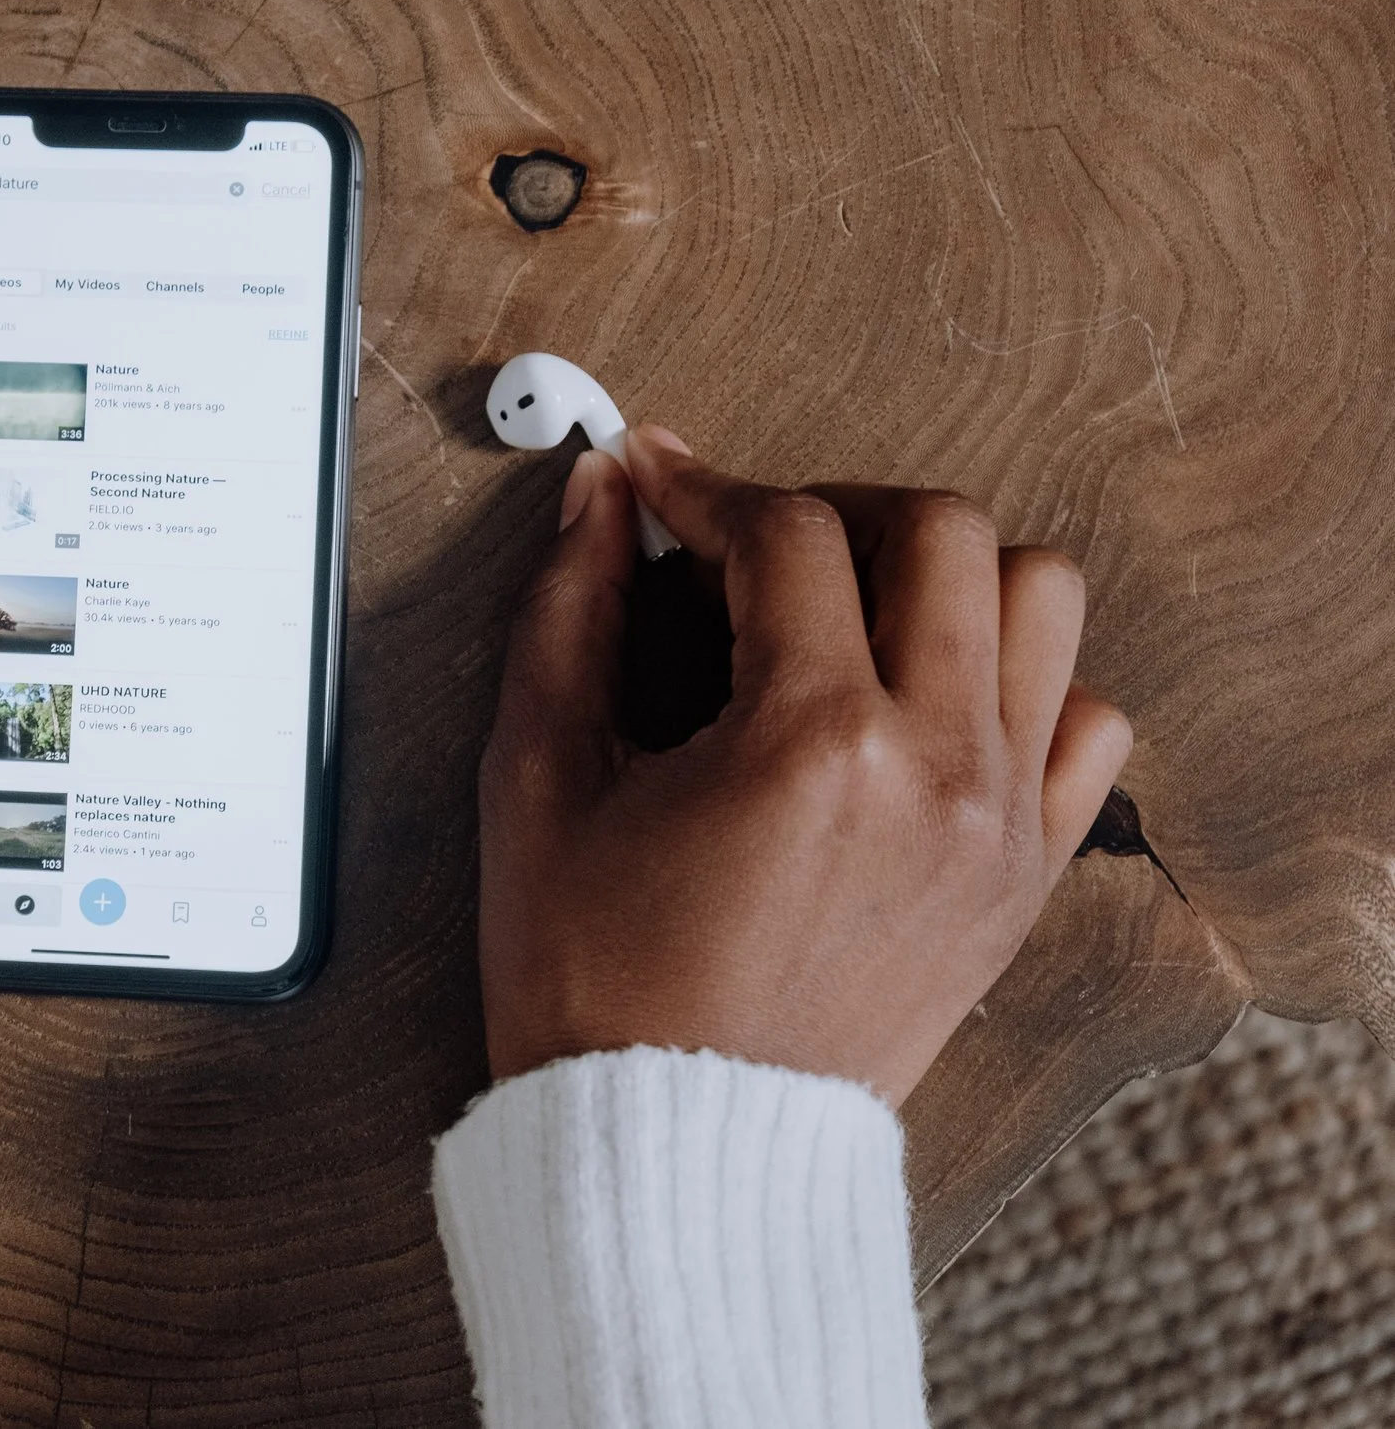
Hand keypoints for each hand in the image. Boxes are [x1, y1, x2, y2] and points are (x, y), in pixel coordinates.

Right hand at [476, 428, 1132, 1102]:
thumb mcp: (538, 784)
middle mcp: (933, 769)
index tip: (656, 488)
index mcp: (810, 743)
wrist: (675, 1140)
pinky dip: (1026, 682)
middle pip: (942, 531)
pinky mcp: (1026, 875)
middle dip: (835, 507)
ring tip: (853, 612)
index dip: (705, 486)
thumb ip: (566, 614)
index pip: (785, 531)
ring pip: (1046, 602)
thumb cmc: (597, 985)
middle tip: (755, 546)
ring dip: (946, 575)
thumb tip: (599, 498)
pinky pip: (1089, 724)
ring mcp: (1000, 824)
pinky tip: (926, 702)